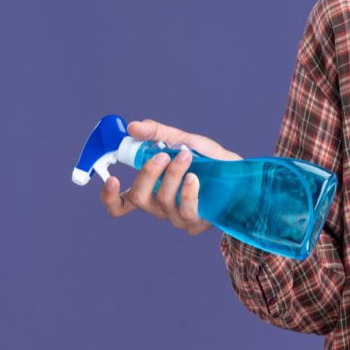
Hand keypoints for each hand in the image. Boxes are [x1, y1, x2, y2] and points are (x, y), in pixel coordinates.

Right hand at [99, 119, 242, 234]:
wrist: (241, 174)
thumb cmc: (209, 160)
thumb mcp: (183, 141)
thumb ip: (157, 134)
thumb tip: (133, 126)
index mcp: (150, 190)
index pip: (120, 204)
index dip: (109, 196)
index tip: (111, 177)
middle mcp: (159, 206)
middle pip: (139, 198)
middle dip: (147, 174)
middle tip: (162, 154)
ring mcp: (176, 217)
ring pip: (163, 201)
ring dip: (172, 175)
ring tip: (186, 156)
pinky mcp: (196, 223)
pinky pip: (186, 212)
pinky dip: (188, 192)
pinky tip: (195, 178)